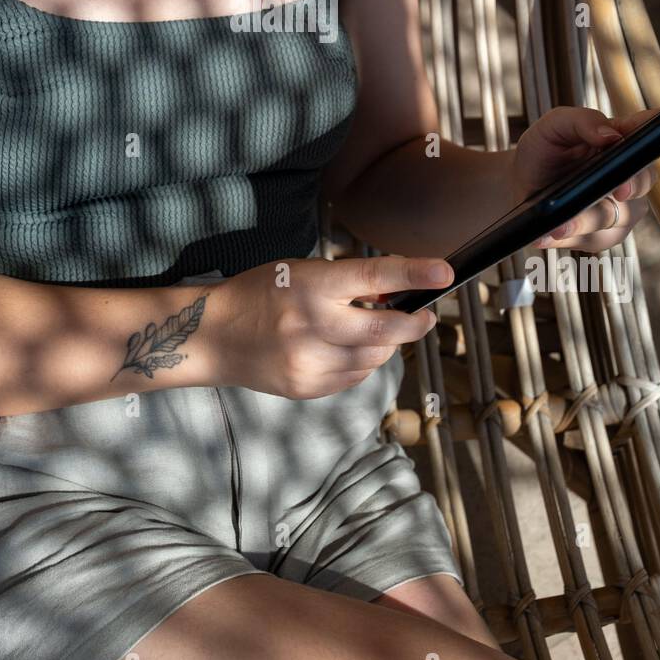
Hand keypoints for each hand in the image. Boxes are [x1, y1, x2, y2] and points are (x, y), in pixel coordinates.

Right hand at [216, 254, 451, 398]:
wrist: (214, 336)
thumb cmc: (260, 292)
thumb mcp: (300, 271)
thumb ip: (346, 282)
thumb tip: (394, 295)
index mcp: (312, 286)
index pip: (373, 277)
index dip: (413, 274)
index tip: (444, 273)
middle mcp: (314, 325)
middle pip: (385, 329)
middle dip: (414, 323)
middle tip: (424, 315)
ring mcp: (311, 362)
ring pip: (374, 358)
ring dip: (386, 343)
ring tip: (375, 329)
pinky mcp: (308, 388)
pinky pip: (355, 378)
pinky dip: (362, 363)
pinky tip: (348, 350)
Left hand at [512, 106, 658, 252]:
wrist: (522, 183)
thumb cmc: (545, 149)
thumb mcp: (554, 126)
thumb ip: (582, 121)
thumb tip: (610, 136)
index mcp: (623, 139)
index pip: (649, 132)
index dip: (659, 132)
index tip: (657, 133)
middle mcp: (630, 174)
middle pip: (642, 181)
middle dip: (631, 187)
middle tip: (619, 191)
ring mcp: (622, 207)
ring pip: (614, 218)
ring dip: (585, 223)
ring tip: (558, 227)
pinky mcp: (605, 234)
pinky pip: (592, 240)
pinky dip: (567, 238)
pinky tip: (544, 237)